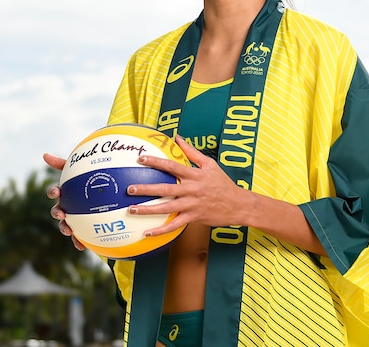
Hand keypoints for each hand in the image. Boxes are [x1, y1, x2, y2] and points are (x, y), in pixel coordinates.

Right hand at [43, 153, 85, 250]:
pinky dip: (78, 242)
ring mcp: (74, 219)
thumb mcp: (80, 171)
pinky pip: (79, 238)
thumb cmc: (89, 180)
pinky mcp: (82, 230)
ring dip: (65, 229)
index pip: (55, 192)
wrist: (105, 197)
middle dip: (56, 213)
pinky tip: (82, 247)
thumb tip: (44, 154)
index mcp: (65, 193)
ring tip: (69, 231)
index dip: (53, 192)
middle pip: (56, 211)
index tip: (57, 192)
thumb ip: (64, 164)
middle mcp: (66, 206)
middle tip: (62, 213)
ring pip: (65, 226)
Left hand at [126, 136, 252, 236]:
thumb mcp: (210, 164)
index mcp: (194, 175)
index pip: (171, 166)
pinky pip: (174, 225)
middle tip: (130, 188)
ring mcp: (192, 205)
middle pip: (165, 189)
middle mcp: (191, 190)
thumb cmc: (223, 183)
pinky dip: (160, 230)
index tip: (140, 159)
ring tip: (131, 210)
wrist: (239, 205)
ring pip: (166, 208)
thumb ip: (192, 152)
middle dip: (146, 189)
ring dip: (148, 209)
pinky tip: (147, 232)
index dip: (155, 161)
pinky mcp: (193, 218)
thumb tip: (178, 137)